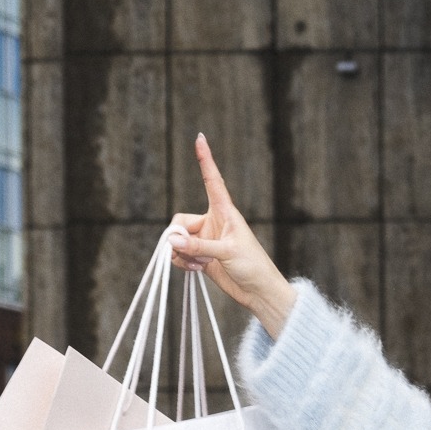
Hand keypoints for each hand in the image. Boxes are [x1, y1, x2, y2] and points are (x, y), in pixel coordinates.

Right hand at [170, 135, 295, 339]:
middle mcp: (213, 222)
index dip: (205, 159)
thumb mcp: (226, 252)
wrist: (258, 292)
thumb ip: (199, 246)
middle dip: (179, 236)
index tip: (200, 137)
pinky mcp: (201, 257)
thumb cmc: (252, 266)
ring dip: (182, 253)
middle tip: (188, 251)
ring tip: (200, 264)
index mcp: (224, 211)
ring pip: (178, 240)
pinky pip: (180, 255)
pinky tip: (197, 269)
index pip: (212, 180)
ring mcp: (206, 240)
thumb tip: (172, 241)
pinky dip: (183, 262)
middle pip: (181, 221)